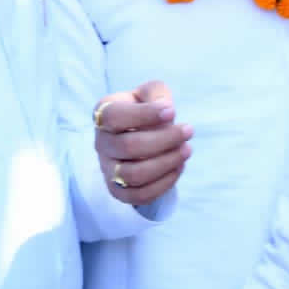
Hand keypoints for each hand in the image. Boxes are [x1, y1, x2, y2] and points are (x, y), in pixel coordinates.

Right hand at [95, 80, 192, 206]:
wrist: (138, 133)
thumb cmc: (145, 109)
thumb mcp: (151, 93)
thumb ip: (157, 94)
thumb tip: (165, 109)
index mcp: (103, 114)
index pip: (115, 116)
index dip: (144, 115)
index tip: (172, 111)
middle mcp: (101, 142)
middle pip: (128, 147)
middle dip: (164, 139)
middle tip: (188, 130)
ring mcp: (107, 168)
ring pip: (133, 175)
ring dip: (165, 163)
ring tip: (187, 150)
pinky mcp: (118, 190)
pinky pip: (139, 195)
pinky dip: (163, 183)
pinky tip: (179, 167)